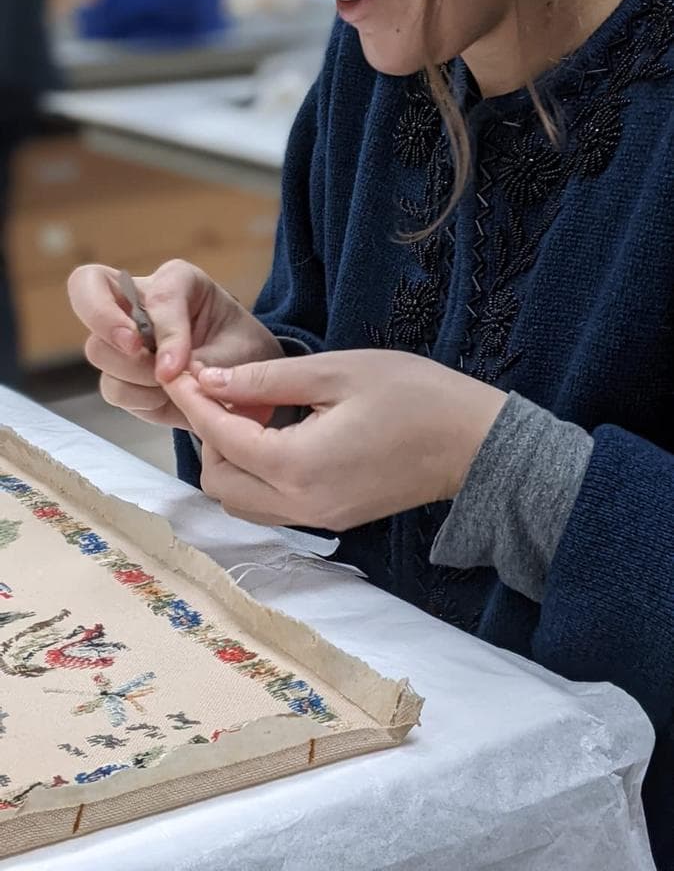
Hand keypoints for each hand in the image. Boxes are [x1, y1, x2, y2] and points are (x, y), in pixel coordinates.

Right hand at [67, 260, 281, 428]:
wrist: (244, 383)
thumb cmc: (242, 353)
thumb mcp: (240, 349)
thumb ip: (208, 359)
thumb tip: (167, 374)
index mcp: (176, 282)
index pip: (156, 292)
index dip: (163, 329)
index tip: (174, 366)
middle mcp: (139, 300)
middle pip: (90, 295)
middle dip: (110, 329)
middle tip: (140, 356)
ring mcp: (122, 337)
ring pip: (98, 349)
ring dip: (133, 375)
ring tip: (171, 386)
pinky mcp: (120, 374)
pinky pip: (112, 387)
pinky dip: (138, 399)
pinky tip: (164, 399)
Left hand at [164, 350, 506, 528]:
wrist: (475, 442)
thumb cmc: (414, 395)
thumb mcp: (336, 371)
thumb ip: (266, 379)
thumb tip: (209, 380)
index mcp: (296, 466)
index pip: (219, 436)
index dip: (194, 400)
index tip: (181, 370)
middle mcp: (299, 505)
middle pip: (218, 481)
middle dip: (208, 435)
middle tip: (221, 390)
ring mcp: (316, 519)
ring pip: (240, 501)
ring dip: (230, 458)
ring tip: (249, 410)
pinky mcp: (332, 519)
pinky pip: (271, 504)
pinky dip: (256, 473)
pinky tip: (275, 433)